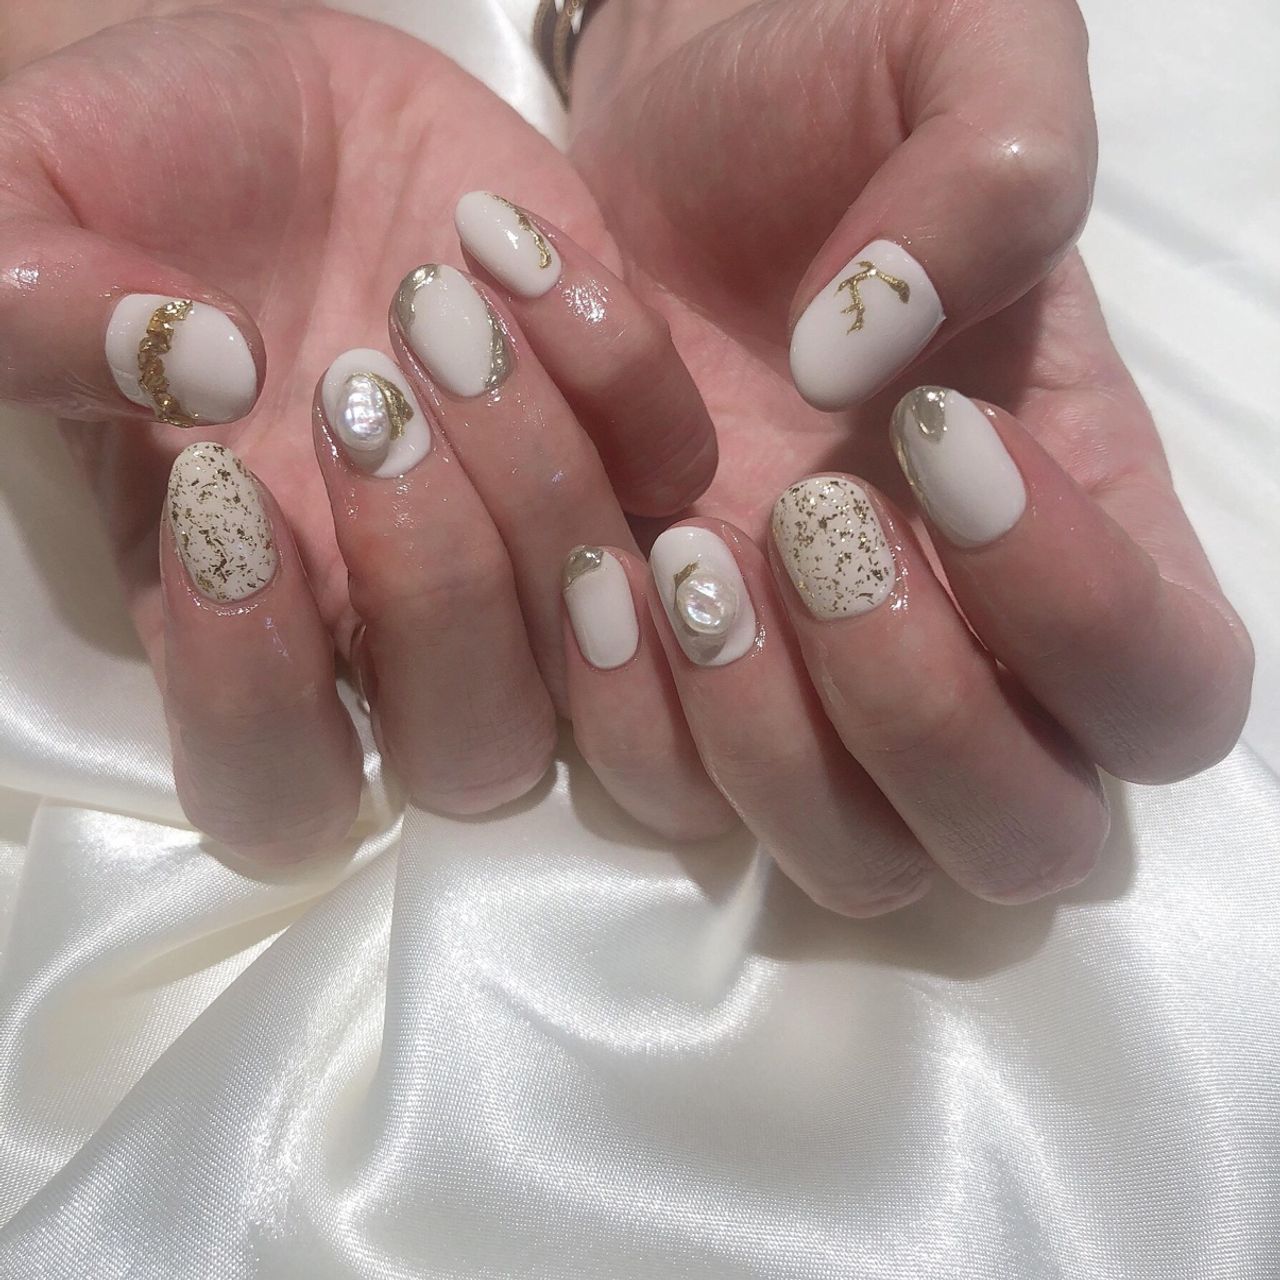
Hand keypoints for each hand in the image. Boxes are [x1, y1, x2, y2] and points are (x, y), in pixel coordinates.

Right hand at [0, 6, 727, 857]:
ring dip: (536, 479)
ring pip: (598, 641)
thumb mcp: (25, 202)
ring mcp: (528, 537)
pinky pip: (674, 475)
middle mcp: (400, 612)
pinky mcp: (620, 436)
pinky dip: (622, 374)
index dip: (257, 693)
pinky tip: (514, 249)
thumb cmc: (138, 168)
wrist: (281, 100)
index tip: (224, 492)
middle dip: (436, 585)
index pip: (274, 781)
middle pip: (474, 747)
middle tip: (360, 396)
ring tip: (442, 306)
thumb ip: (23, 310)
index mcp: (238, 610)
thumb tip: (186, 368)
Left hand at [532, 0, 1255, 912]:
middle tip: (816, 518)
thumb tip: (877, 364)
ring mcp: (810, 686)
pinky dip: (641, 722)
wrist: (662, 128)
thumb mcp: (966, 58)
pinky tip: (603, 571)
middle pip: (1022, 838)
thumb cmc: (833, 84)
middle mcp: (963, 642)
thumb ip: (996, 175)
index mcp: (1078, 524)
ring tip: (694, 547)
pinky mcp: (673, 685)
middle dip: (919, 711)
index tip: (942, 433)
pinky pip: (679, 801)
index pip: (1168, 696)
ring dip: (773, 737)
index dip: (1085, 619)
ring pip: (850, 859)